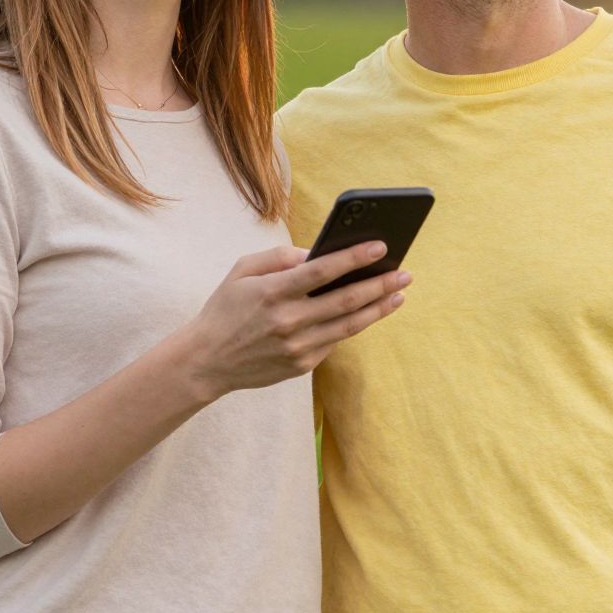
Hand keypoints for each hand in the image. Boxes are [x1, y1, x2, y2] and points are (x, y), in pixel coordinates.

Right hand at [186, 240, 410, 397]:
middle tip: (405, 273)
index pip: (322, 271)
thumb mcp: (242, 271)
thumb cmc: (226, 308)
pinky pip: (335, 341)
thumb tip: (316, 254)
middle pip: (346, 300)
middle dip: (380, 284)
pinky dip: (353, 324)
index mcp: (272, 292)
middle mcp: (288, 321)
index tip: (381, 246)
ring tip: (399, 293)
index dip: (354, 258)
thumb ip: (279, 257)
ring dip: (379, 308)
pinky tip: (369, 312)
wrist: (207, 361)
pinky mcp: (302, 365)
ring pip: (350, 325)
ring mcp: (297, 347)